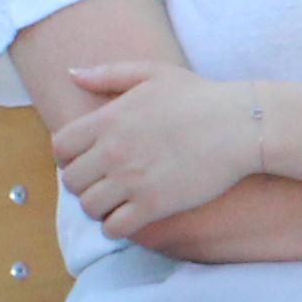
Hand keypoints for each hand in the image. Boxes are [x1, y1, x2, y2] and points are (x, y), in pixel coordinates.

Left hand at [50, 60, 270, 238]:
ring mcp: (132, 180)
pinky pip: (114, 228)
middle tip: (103, 184)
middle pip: (72, 181)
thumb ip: (109, 74)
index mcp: (108, 119)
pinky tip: (130, 218)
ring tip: (116, 203)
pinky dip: (116, 227)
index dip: (68, 157)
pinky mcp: (154, 205)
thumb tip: (71, 74)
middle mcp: (114, 151)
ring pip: (89, 207)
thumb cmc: (200, 97)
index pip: (60, 147)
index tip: (87, 160)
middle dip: (83, 185)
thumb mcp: (152, 73)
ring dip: (99, 208)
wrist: (241, 126)